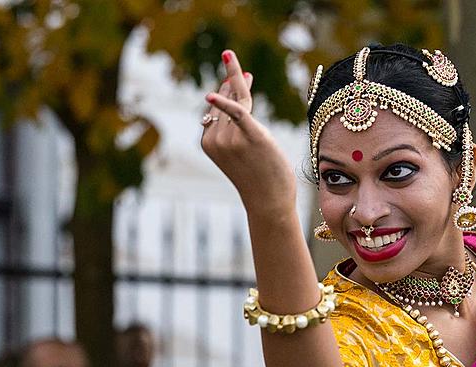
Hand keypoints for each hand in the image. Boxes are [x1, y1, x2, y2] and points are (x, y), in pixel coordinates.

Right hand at [200, 50, 297, 217]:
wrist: (268, 202)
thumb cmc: (259, 176)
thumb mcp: (244, 149)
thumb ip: (236, 127)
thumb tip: (238, 99)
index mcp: (207, 143)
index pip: (216, 108)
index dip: (223, 89)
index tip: (235, 73)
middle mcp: (216, 139)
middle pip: (225, 102)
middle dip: (231, 83)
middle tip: (229, 56)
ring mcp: (230, 139)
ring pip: (237, 103)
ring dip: (241, 87)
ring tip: (244, 72)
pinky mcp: (250, 137)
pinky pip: (238, 112)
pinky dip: (228, 100)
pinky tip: (219, 90)